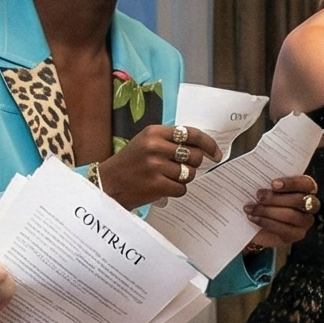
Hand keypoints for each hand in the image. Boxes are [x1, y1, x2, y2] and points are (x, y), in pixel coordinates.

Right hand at [96, 123, 223, 208]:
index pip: (191, 134)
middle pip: (195, 156)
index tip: (216, 153)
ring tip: (166, 177)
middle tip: (181, 168)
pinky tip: (162, 187)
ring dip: (183, 178)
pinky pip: (181, 189)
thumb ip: (170, 141)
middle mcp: (155, 147)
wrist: (107, 183)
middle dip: (193, 164)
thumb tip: (203, 148)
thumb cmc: (129, 163)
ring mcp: (156, 166)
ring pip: (189, 174)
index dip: (208, 144)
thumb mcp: (146, 143)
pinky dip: (175, 190)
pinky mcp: (157, 185)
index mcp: (154, 132)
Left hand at [247, 173, 318, 249]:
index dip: (292, 183)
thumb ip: (267, 181)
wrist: (256, 226)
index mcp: (306, 189)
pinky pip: (284, 230)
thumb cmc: (263, 201)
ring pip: (292, 216)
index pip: (307, 184)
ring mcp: (305, 222)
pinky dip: (266, 223)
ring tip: (251, 209)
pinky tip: (253, 218)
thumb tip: (257, 174)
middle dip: (276, 198)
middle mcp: (310, 205)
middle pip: (299, 200)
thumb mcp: (265, 188)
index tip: (273, 183)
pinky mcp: (296, 235)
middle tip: (259, 195)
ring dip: (268, 211)